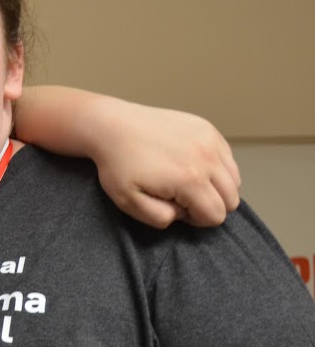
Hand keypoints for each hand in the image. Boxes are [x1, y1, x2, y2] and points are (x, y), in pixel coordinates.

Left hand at [94, 103, 239, 228]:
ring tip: (186, 181)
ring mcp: (210, 140)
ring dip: (215, 186)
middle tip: (180, 196)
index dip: (196, 219)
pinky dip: (216, 167)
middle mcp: (207, 158)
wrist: (112, 126)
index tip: (175, 207)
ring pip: (234, 179)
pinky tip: (190, 164)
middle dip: (209, 205)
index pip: (216, 215)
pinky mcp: (208, 128)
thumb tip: (183, 213)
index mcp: (190, 179)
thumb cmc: (118, 164)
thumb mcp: (129, 202)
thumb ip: (160, 217)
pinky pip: (227, 158)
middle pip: (231, 199)